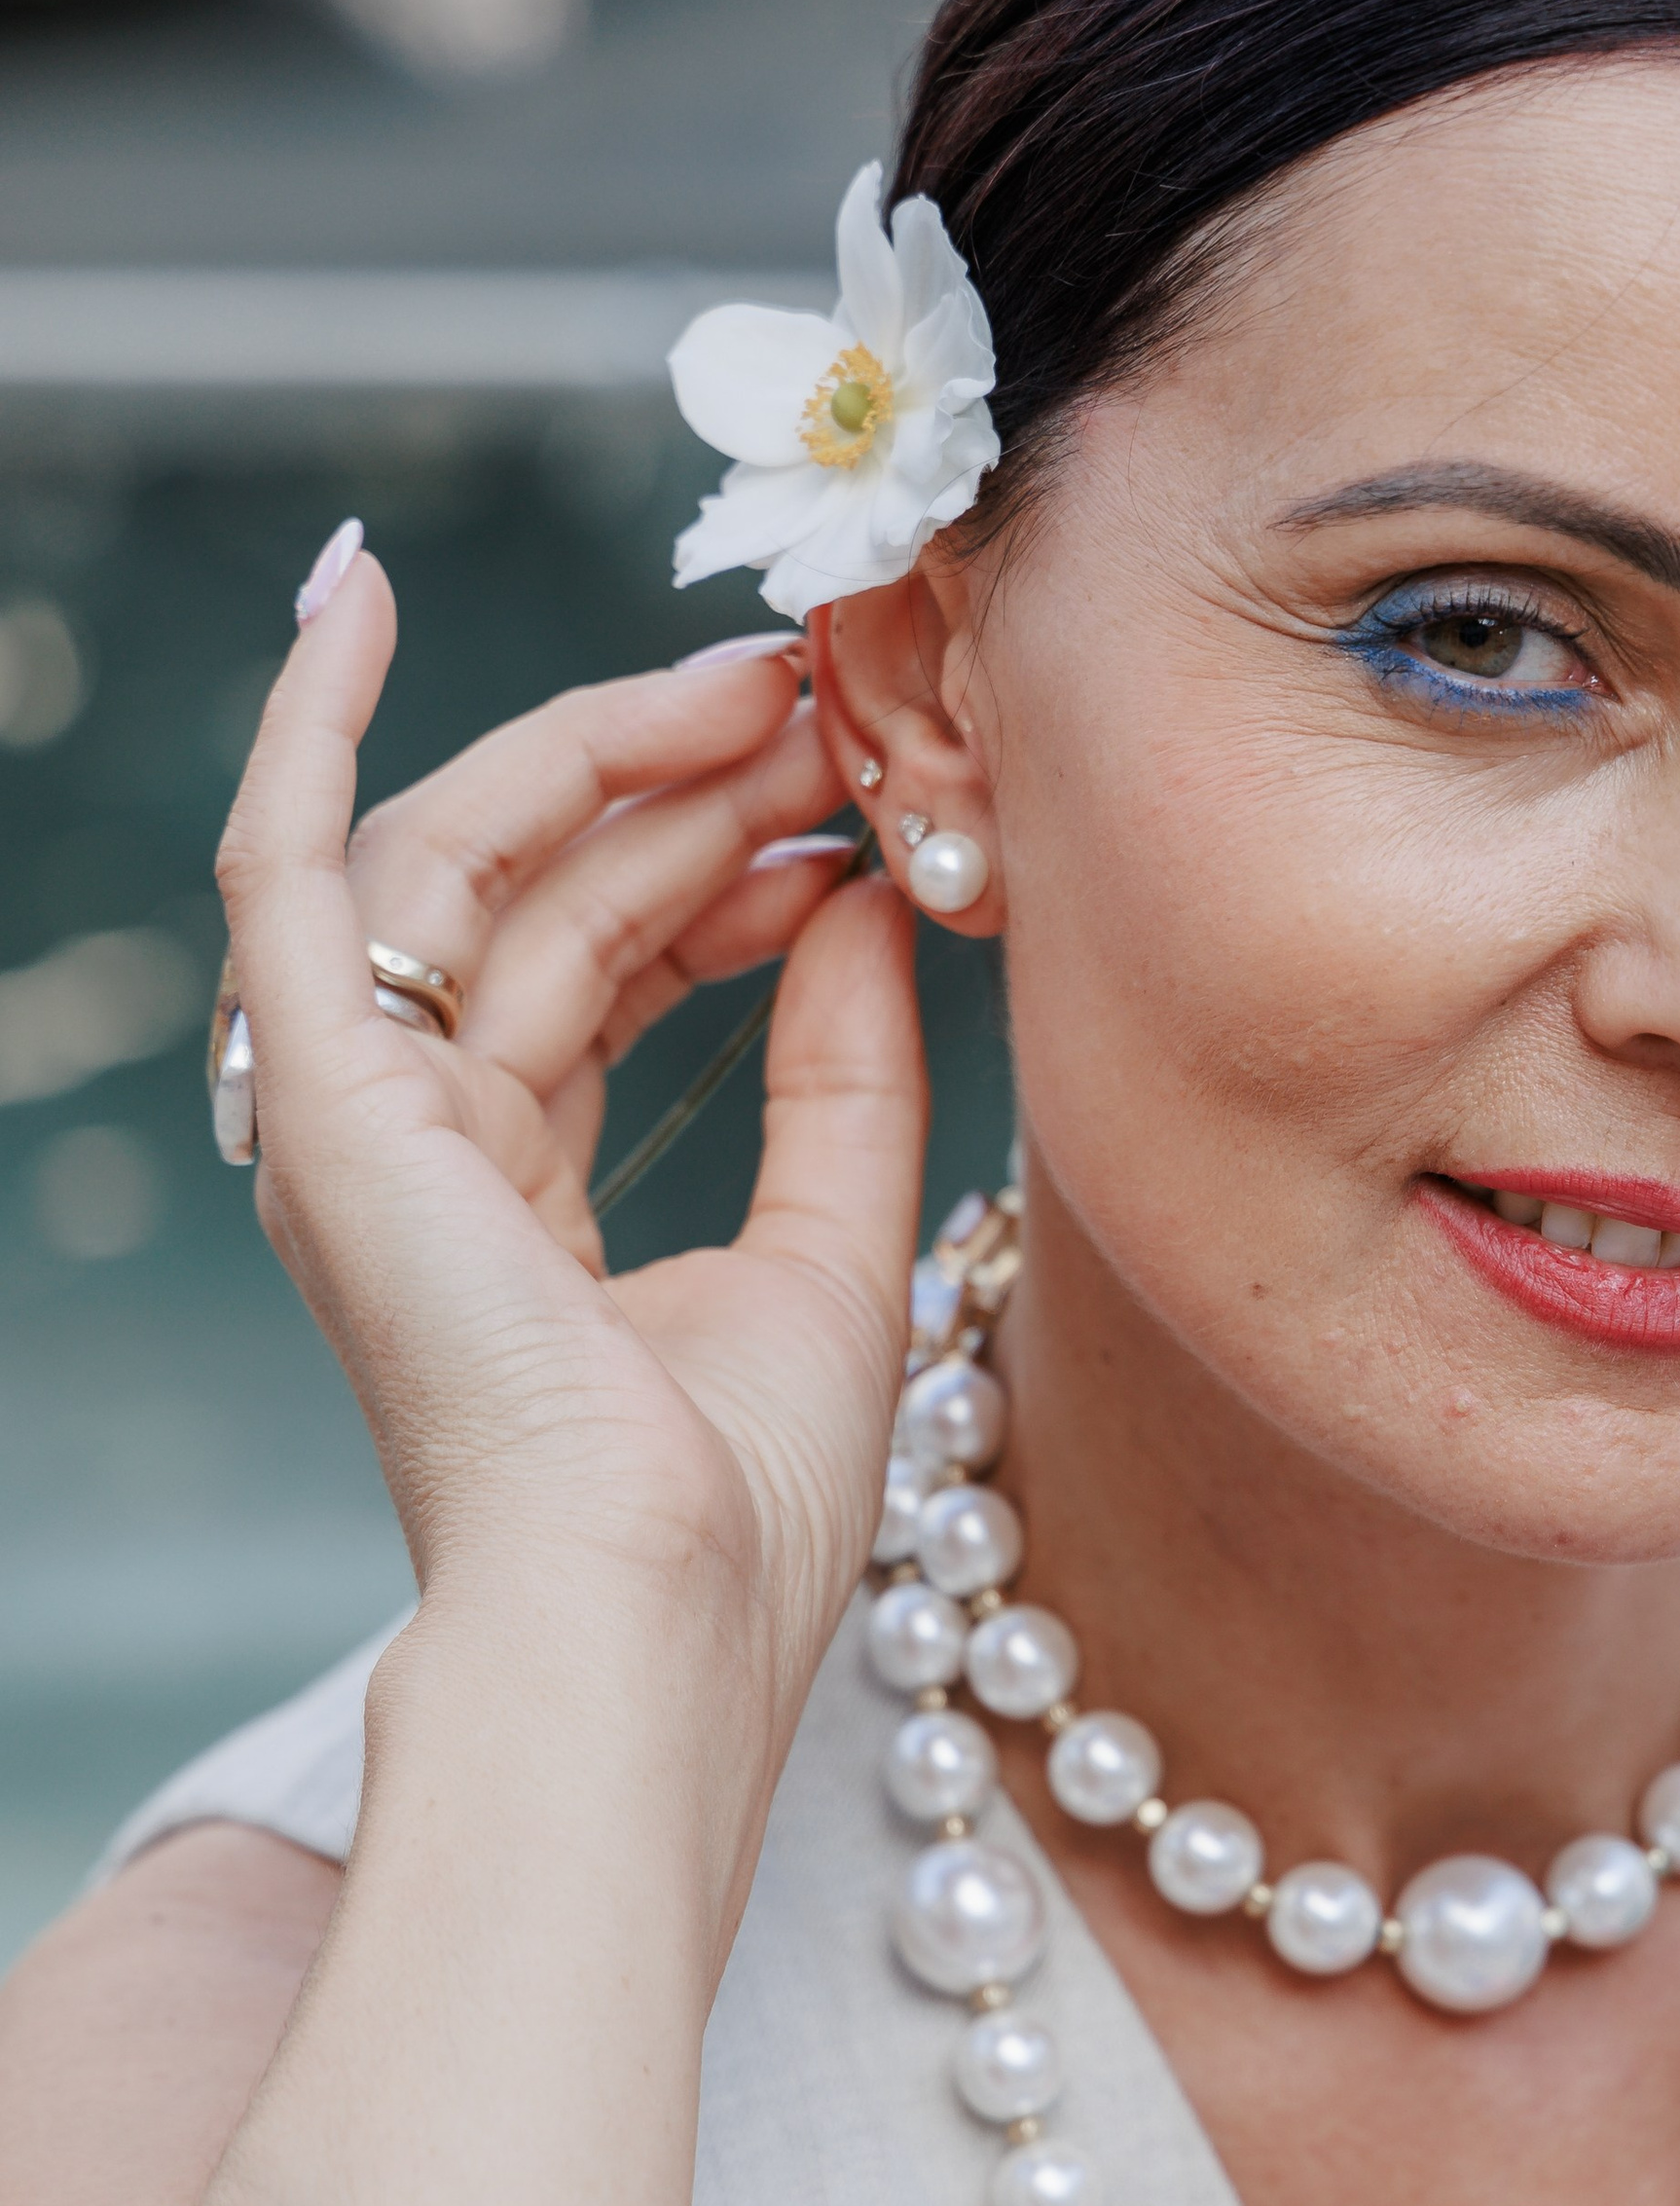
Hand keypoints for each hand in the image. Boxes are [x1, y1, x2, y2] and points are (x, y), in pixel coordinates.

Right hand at [215, 554, 925, 1771]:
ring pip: (461, 865)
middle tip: (827, 702)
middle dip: (685, 787)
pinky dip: (311, 724)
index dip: (722, 864)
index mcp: (520, 1202)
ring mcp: (357, 1123)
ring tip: (763, 687)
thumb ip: (844, 1073)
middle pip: (539, 900)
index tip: (852, 799)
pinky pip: (289, 869)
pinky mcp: (320, 1100)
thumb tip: (865, 901)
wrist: (654, 1615)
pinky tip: (354, 590)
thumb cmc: (740, 1506)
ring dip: (606, 757)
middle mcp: (420, 1148)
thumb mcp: (839, 1248)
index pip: (607, 971)